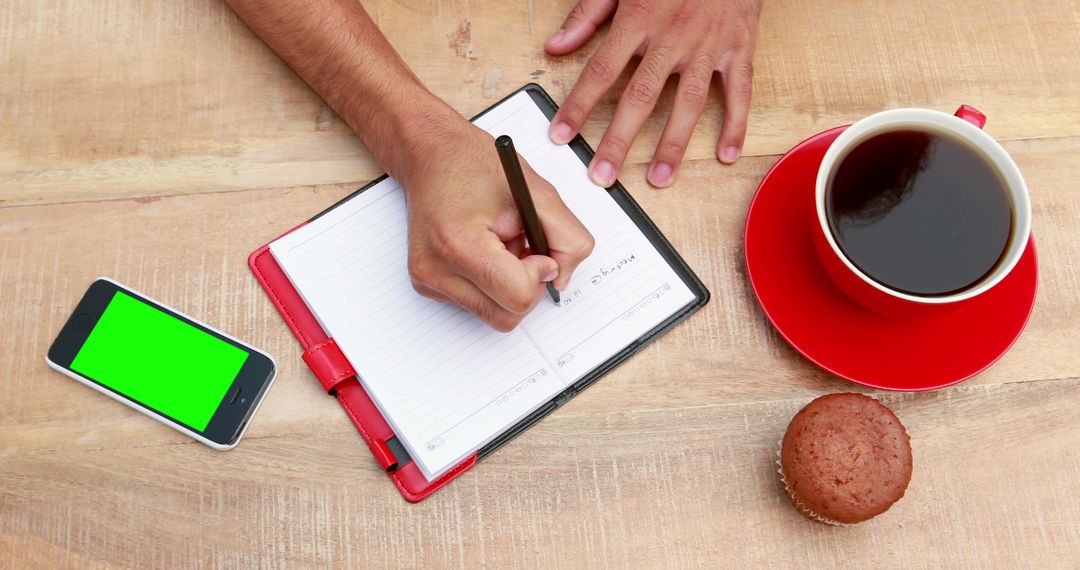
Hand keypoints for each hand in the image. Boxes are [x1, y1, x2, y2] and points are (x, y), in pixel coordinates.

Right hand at [398, 118, 594, 331]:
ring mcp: (428, 281)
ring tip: (501, 244)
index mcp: (458, 245)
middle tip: (522, 245)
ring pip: (494, 315)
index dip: (539, 273)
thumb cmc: (474, 164)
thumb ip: (567, 239)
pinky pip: (478, 304)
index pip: (518, 297)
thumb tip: (563, 277)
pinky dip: (492, 283)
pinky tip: (485, 250)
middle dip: (526, 285)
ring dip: (510, 285)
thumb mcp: (537, 192)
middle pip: (507, 316)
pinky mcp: (428, 284)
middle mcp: (435, 270)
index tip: (536, 246)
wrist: (431, 155)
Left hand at [545, 0, 762, 187]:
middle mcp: (672, 37)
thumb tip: (555, 46)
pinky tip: (726, 154)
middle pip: (641, 96)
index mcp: (639, 19)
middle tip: (603, 175)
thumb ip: (587, 14)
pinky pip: (739, 91)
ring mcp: (707, 45)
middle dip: (619, 139)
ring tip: (658, 178)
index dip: (579, 105)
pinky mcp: (738, 48)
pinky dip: (735, 123)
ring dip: (673, 143)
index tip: (561, 134)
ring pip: (689, 102)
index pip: (601, 70)